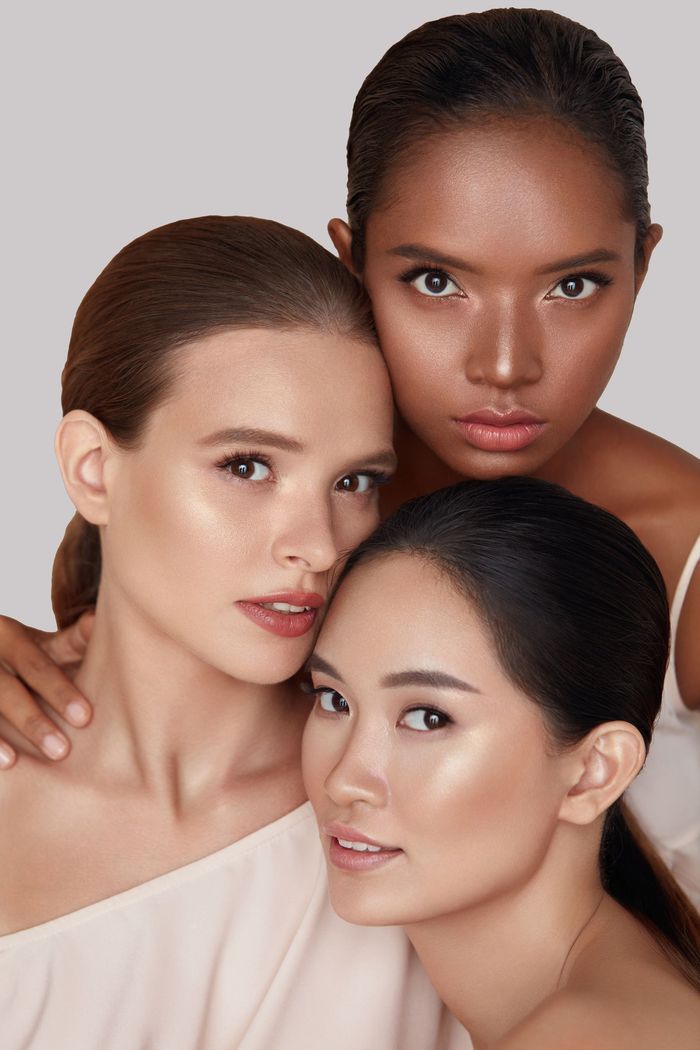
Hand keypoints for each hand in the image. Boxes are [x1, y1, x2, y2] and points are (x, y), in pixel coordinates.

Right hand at [0, 612, 93, 766]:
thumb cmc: (22, 655)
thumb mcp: (42, 643)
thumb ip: (73, 639)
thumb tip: (97, 621)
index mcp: (6, 633)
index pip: (35, 663)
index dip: (58, 690)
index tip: (84, 717)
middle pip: (6, 689)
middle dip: (32, 720)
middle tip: (61, 751)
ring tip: (17, 761)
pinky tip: (0, 761)